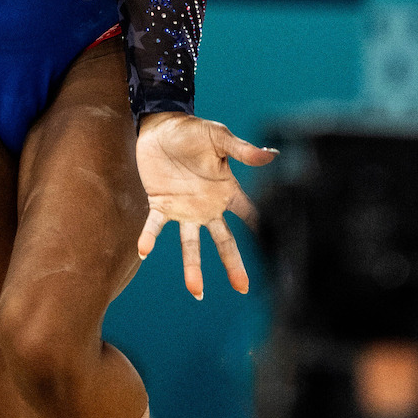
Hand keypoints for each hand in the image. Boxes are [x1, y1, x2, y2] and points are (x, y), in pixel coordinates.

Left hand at [135, 113, 277, 300]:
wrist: (160, 125)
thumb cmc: (193, 130)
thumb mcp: (220, 138)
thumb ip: (243, 150)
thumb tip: (272, 156)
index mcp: (225, 190)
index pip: (248, 214)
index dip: (260, 230)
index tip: (273, 252)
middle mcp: (207, 206)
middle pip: (223, 241)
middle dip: (233, 264)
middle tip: (243, 288)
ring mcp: (184, 209)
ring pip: (191, 244)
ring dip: (193, 267)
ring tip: (196, 292)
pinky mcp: (160, 204)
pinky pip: (154, 226)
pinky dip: (149, 238)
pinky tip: (143, 251)